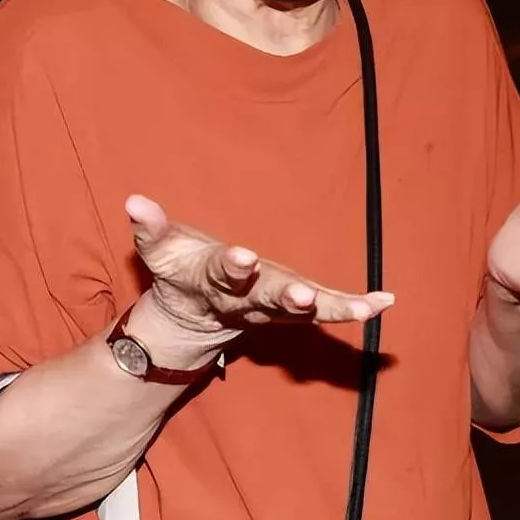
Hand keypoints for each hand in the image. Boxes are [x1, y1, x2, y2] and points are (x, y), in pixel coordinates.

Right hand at [126, 195, 394, 337]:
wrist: (193, 319)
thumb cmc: (181, 270)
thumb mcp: (161, 251)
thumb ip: (151, 228)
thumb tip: (134, 200)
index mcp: (212, 282)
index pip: (221, 273)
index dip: (232, 266)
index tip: (243, 257)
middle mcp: (247, 300)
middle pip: (268, 299)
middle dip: (287, 297)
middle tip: (304, 294)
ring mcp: (273, 308)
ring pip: (303, 312)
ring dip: (333, 308)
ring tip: (365, 309)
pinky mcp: (294, 309)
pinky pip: (328, 310)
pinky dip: (354, 307)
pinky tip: (385, 302)